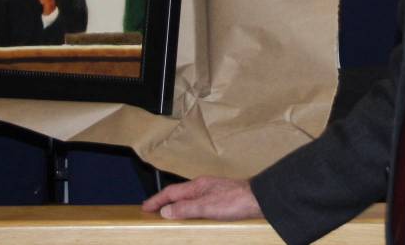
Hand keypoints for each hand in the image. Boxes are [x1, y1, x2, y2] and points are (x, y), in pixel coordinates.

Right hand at [141, 176, 261, 220]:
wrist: (260, 200)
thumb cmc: (236, 201)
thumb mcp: (207, 207)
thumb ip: (186, 209)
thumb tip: (165, 211)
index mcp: (198, 186)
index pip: (171, 192)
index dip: (157, 200)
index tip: (144, 207)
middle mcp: (204, 187)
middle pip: (179, 194)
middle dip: (164, 203)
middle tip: (152, 212)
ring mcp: (213, 193)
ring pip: (189, 200)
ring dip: (177, 207)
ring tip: (168, 216)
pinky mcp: (222, 201)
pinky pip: (199, 205)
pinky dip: (190, 211)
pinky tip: (193, 218)